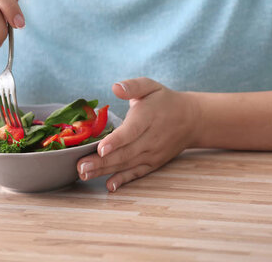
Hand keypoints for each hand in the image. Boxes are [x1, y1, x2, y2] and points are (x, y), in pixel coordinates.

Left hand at [76, 78, 200, 191]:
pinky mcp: (153, 163)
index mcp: (147, 117)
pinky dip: (123, 180)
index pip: (131, 131)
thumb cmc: (164, 101)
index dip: (116, 141)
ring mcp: (152, 153)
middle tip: (80, 166)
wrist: (191, 120)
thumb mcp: (150, 86)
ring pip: (126, 164)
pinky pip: (137, 173)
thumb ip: (132, 86)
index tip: (100, 149)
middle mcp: (150, 139)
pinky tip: (109, 186)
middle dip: (101, 161)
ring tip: (84, 174)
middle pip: (125, 152)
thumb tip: (115, 87)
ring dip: (104, 171)